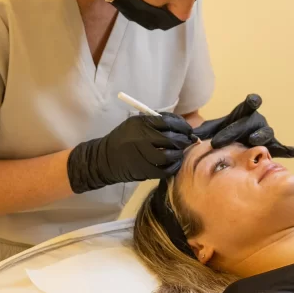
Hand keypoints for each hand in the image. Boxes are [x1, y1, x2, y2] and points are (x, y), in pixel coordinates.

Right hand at [67, 114, 193, 193]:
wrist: (105, 158)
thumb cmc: (123, 138)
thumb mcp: (135, 123)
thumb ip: (156, 122)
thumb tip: (180, 125)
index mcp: (141, 123)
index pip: (169, 122)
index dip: (183, 126)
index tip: (188, 130)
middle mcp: (142, 138)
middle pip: (171, 138)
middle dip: (183, 140)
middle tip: (187, 141)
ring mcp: (143, 155)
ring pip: (169, 155)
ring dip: (178, 154)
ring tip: (180, 152)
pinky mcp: (144, 171)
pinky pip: (165, 170)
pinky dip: (174, 167)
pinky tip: (175, 163)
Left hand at [194, 94, 293, 158]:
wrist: (232, 145)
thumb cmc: (223, 134)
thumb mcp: (212, 130)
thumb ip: (203, 131)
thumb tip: (189, 135)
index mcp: (244, 113)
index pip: (249, 105)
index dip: (252, 102)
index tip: (252, 100)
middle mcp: (256, 122)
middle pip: (250, 124)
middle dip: (235, 131)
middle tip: (220, 140)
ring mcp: (265, 134)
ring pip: (266, 134)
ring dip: (260, 137)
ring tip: (254, 142)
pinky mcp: (273, 147)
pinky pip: (283, 149)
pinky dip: (291, 150)